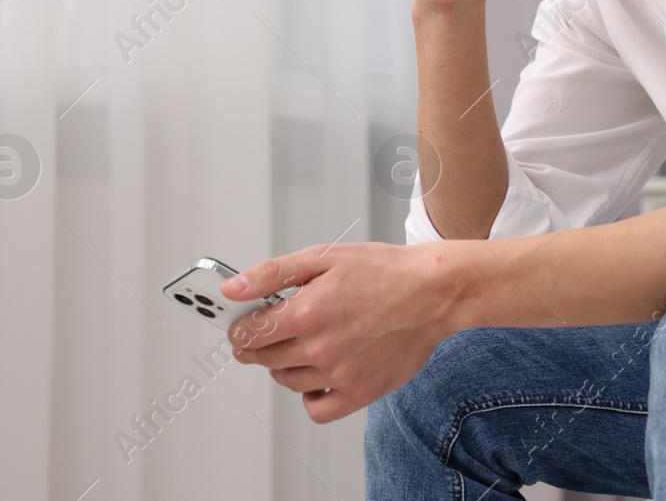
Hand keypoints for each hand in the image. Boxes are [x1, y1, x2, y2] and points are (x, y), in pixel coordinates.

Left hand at [221, 241, 457, 422]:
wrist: (433, 292)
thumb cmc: (383, 271)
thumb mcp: (324, 257)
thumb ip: (272, 274)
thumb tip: (232, 289)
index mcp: (308, 311)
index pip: (248, 334)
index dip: (239, 327)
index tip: (241, 323)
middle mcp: (321, 348)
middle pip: (264, 358)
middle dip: (258, 344)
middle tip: (271, 330)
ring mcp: (340, 374)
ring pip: (287, 380)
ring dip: (283, 364)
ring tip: (302, 343)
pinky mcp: (360, 392)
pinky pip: (316, 409)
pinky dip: (310, 396)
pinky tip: (317, 374)